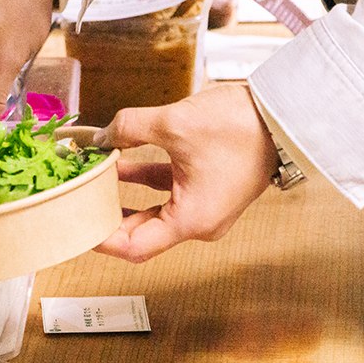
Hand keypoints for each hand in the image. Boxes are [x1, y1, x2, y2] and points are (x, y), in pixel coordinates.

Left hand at [92, 84, 278, 262]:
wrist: (286, 114)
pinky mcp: (208, 190)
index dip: (101, 240)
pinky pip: (168, 194)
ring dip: (123, 198)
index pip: (134, 248)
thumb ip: (129, 128)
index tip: (77, 226)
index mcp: (191, 220)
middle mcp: (199, 223)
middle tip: (77, 205)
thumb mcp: (174, 123)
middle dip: (107, 218)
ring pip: (153, 213)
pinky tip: (119, 165)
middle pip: (141, 234)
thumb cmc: (242, 127)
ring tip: (92, 181)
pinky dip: (144, 183)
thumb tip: (101, 136)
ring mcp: (205, 208)